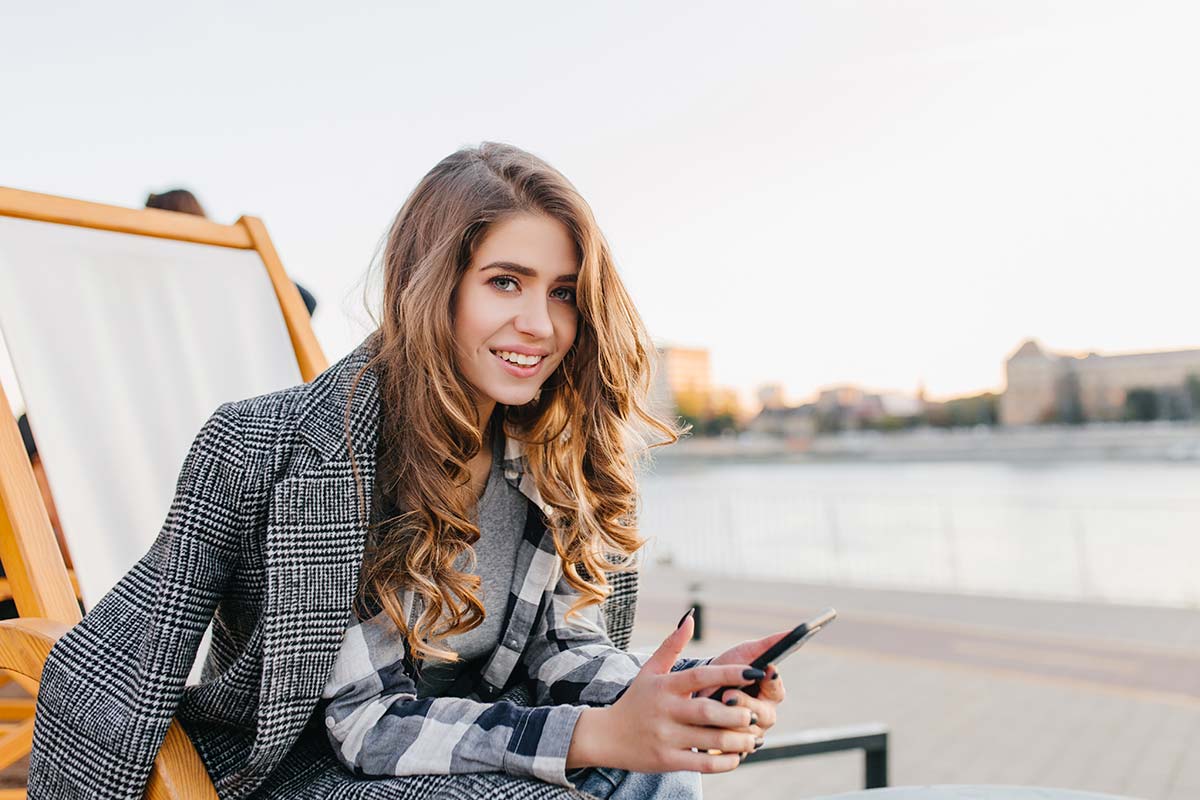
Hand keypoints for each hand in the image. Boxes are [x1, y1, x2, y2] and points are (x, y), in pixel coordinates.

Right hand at [568, 613, 761, 773]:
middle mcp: (665, 710)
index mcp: (665, 686)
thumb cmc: (635, 701)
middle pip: (708, 710)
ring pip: (710, 739)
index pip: (700, 675)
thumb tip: (690, 618)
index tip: (755, 672)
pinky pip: (702, 763)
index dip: (729, 673)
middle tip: (754, 715)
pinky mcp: (667, 760)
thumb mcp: (650, 670)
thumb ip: (672, 646)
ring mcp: (666, 736)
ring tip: (752, 738)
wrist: (606, 736)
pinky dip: (725, 762)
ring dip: (738, 740)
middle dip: (737, 713)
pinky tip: (737, 756)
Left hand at [708, 629, 790, 750]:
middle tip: (727, 695)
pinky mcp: (733, 748)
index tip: (766, 669)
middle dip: (745, 704)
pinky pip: (730, 748)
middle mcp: (764, 716)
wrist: (695, 689)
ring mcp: (750, 734)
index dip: (772, 681)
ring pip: (746, 733)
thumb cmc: (726, 668)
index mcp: (771, 694)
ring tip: (712, 713)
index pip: (777, 691)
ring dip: (728, 722)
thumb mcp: (745, 653)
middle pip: (764, 715)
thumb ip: (769, 644)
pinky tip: (706, 730)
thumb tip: (792, 631)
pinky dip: (718, 739)